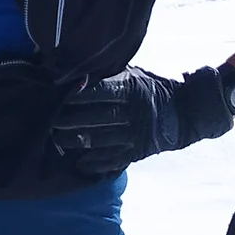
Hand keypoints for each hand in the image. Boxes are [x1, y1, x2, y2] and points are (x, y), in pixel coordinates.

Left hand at [50, 64, 234, 176]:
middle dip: (70, 119)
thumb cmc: (150, 88)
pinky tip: (78, 162)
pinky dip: (94, 163)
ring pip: (101, 140)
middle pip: (97, 118)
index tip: (57, 93)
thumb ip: (107, 75)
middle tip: (50, 118)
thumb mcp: (133, 75)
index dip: (78, 94)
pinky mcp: (137, 153)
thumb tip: (74, 71)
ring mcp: (135, 136)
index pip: (101, 92)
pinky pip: (112, 160)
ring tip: (56, 138)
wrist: (185, 113)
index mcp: (132, 90)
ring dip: (75, 140)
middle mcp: (133, 114)